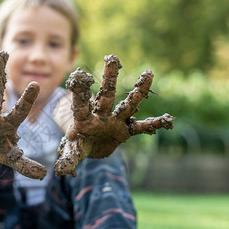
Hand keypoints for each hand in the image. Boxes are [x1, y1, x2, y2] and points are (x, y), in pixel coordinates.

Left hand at [54, 54, 173, 176]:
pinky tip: (168, 120)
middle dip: (109, 78)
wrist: (89, 146)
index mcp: (84, 118)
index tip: (77, 75)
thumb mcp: (72, 151)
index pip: (81, 103)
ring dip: (138, 91)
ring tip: (148, 73)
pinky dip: (153, 125)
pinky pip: (141, 127)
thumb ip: (68, 159)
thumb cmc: (78, 144)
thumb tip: (61, 171)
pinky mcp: (125, 130)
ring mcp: (115, 121)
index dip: (80, 91)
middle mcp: (101, 115)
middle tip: (112, 57)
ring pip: (127, 104)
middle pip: (106, 95)